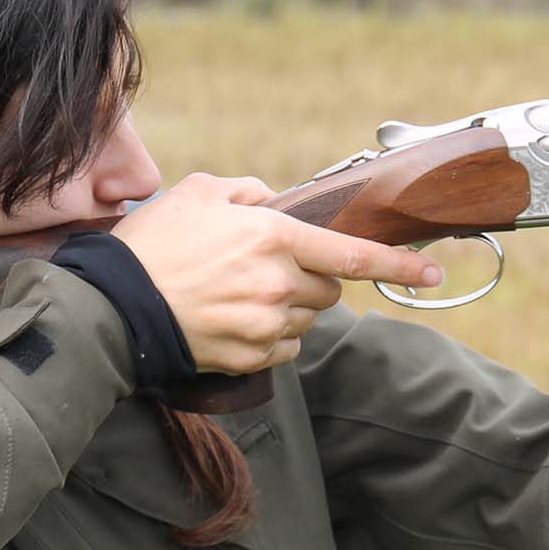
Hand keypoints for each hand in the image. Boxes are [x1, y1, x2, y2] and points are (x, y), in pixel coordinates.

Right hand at [112, 172, 443, 372]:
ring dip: (288, 308)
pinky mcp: (252, 357)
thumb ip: (248, 192)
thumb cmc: (153, 244)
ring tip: (237, 295)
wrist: (115, 307)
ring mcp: (268, 325)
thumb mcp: (197, 193)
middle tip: (264, 270)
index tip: (434, 272)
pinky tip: (234, 321)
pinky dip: (271, 337)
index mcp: (275, 237)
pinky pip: (285, 348)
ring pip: (307, 320)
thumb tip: (274, 202)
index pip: (353, 256)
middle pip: (329, 290)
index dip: (400, 266)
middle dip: (310, 280)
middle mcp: (280, 283)